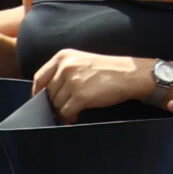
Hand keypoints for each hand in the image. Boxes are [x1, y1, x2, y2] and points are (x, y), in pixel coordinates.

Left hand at [30, 50, 154, 122]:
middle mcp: (66, 67)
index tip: (42, 100)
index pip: (40, 78)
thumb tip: (46, 94)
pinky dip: (68, 117)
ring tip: (73, 111)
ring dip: (62, 111)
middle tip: (65, 108)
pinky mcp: (81, 96)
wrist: (133, 74)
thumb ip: (63, 72)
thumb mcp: (83, 61)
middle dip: (54, 103)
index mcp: (63, 56)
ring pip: (56, 104)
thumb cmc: (110, 70)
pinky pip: (65, 112)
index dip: (39, 92)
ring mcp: (73, 81)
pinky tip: (76, 116)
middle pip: (48, 93)